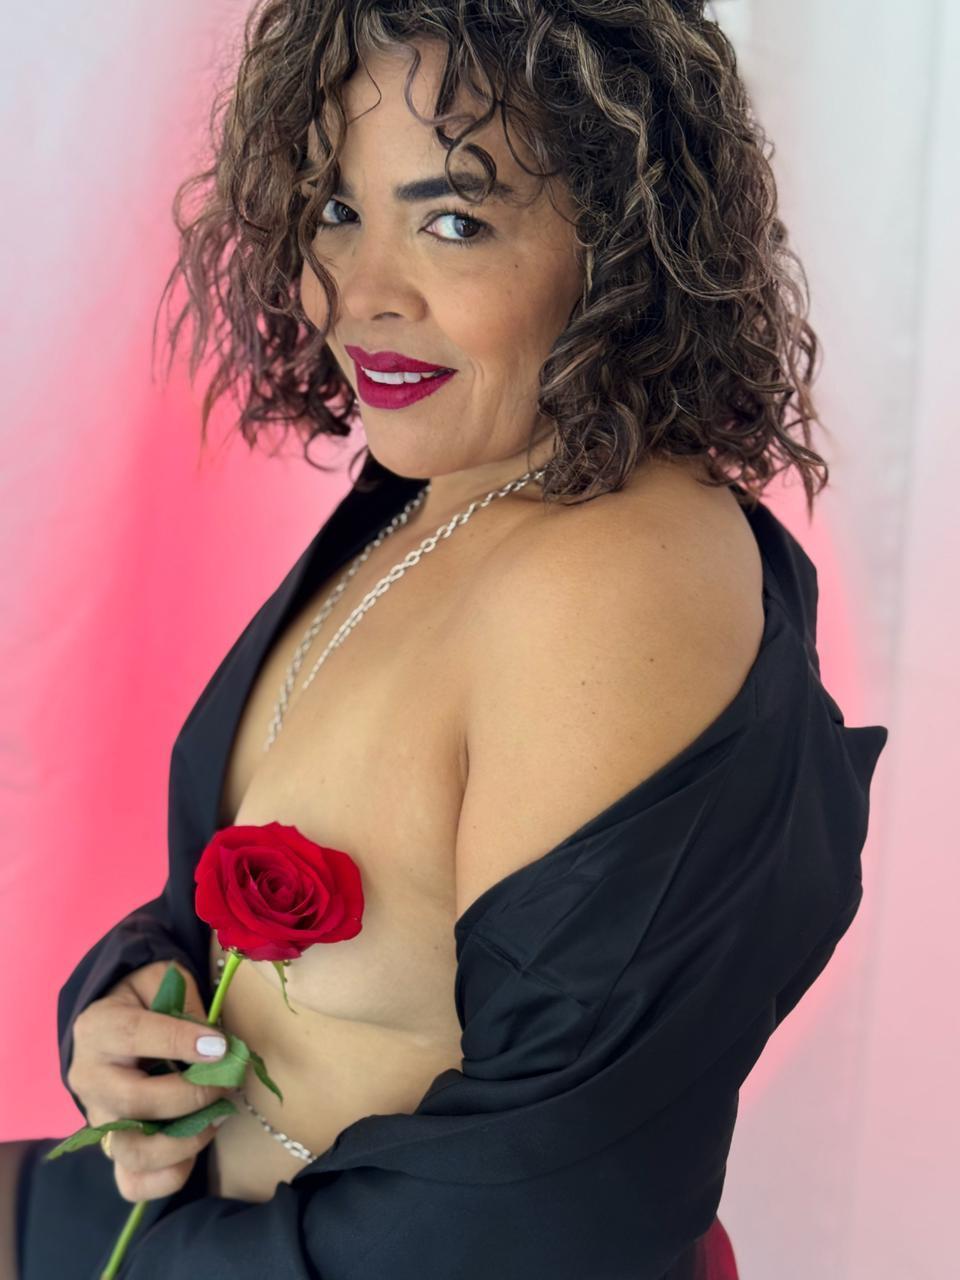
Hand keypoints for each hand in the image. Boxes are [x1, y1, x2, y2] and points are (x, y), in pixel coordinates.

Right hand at [66, 959, 232, 1201]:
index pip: (135, 1036)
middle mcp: (89, 1078)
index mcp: (98, 1028)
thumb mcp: (161, 981)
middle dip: (190, 1095)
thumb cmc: (144, 1001)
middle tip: (226, 1082)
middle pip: (133, 1101)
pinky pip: (133, 1183)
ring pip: (132, 1151)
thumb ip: (184, 1002)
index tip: (221, 1046)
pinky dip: (169, 1176)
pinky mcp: (113, 1150)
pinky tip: (195, 1149)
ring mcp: (98, 1120)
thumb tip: (213, 1043)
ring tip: (217, 1117)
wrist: (114, 1027)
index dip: (180, 1042)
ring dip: (183, 1140)